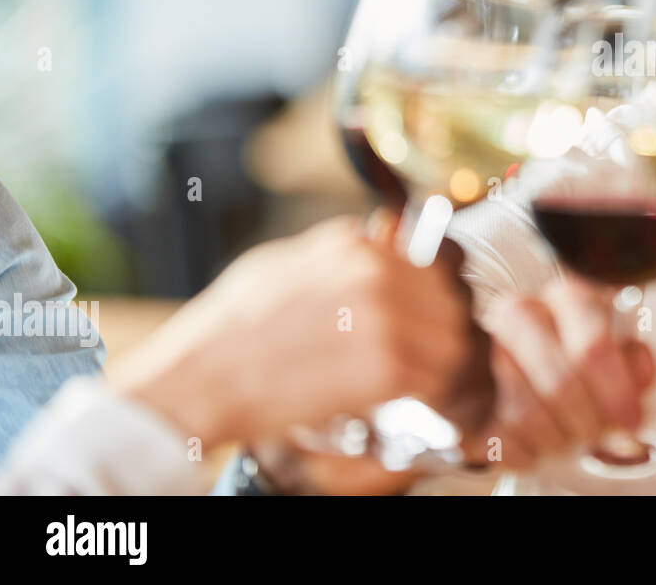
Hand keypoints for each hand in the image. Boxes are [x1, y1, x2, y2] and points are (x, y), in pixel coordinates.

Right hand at [111, 213, 492, 450]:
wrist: (198, 378)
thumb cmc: (229, 329)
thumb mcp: (284, 264)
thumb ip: (339, 254)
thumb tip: (380, 247)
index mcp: (356, 244)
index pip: (438, 259)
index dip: (446, 295)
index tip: (443, 319)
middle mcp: (378, 271)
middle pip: (453, 299)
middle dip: (455, 333)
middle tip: (448, 364)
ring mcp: (386, 315)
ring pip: (457, 339)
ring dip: (457, 369)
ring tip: (445, 392)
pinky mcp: (386, 364)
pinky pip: (443, 379)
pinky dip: (448, 399)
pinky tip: (437, 412)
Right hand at [469, 275, 655, 470]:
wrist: (509, 377)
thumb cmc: (573, 366)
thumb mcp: (614, 357)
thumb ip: (632, 362)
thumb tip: (639, 373)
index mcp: (567, 298)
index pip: (593, 346)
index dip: (617, 393)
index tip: (631, 421)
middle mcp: (522, 312)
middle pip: (561, 384)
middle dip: (587, 422)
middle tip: (598, 435)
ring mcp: (485, 347)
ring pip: (529, 414)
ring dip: (558, 438)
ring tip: (568, 437)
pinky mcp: (460, 388)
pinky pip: (500, 436)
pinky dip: (528, 451)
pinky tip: (539, 441)